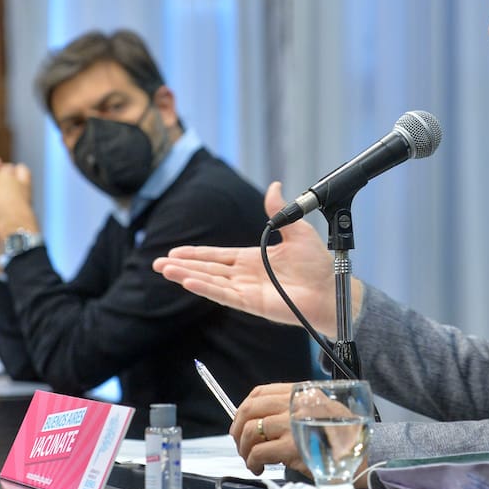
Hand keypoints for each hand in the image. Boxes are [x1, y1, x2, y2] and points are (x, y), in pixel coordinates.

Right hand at [153, 181, 347, 335]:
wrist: (331, 290)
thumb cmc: (317, 265)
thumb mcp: (296, 230)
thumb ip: (278, 210)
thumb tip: (274, 185)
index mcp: (254, 259)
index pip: (218, 256)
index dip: (196, 254)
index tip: (175, 252)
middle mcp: (246, 276)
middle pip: (207, 269)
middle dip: (182, 266)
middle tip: (157, 263)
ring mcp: (247, 290)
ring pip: (210, 282)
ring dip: (187, 276)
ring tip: (164, 270)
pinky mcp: (252, 303)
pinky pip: (223, 295)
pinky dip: (205, 288)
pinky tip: (188, 282)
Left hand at [230, 383, 371, 487]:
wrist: (364, 455)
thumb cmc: (345, 438)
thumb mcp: (322, 411)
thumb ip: (298, 410)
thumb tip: (265, 421)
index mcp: (302, 393)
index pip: (261, 392)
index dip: (244, 408)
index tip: (241, 422)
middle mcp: (295, 404)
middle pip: (250, 410)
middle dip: (237, 429)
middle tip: (240, 444)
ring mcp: (293, 424)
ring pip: (250, 431)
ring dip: (244, 449)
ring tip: (251, 460)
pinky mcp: (291, 447)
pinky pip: (258, 452)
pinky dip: (252, 462)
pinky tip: (258, 468)